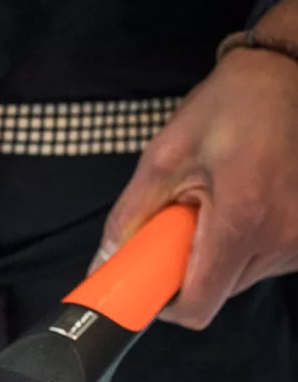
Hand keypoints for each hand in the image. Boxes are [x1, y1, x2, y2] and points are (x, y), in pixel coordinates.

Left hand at [93, 45, 297, 328]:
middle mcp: (280, 240)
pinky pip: (263, 263)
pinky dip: (242, 247)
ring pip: (240, 280)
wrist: (290, 75)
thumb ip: (131, 215)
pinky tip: (241, 206)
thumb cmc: (229, 107)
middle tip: (181, 225)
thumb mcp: (165, 155)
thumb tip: (103, 262)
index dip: (166, 304)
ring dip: (217, 257)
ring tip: (215, 206)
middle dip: (189, 271)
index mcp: (241, 221)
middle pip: (217, 294)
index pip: (198, 306)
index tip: (150, 283)